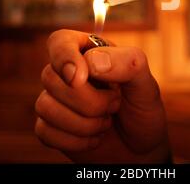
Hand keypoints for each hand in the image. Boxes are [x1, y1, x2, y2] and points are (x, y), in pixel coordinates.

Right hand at [35, 30, 170, 162]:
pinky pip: (44, 131)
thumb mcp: (145, 83)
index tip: (80, 79)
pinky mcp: (50, 125)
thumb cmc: (142, 109)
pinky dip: (74, 141)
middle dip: (88, 101)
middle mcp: (68, 71)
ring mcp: (56, 98)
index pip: (59, 41)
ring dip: (83, 123)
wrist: (140, 148)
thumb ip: (126, 64)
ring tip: (106, 122)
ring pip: (44, 106)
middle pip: (50, 76)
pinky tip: (94, 138)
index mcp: (89, 51)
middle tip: (115, 104)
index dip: (63, 57)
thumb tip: (91, 62)